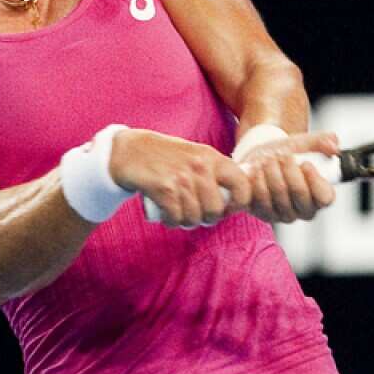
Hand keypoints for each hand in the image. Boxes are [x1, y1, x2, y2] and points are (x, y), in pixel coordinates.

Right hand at [109, 129, 251, 227]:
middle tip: (197, 215)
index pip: (242, 185)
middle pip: (215, 210)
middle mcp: (200, 167)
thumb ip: (217, 172)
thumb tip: (238, 200)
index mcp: (213, 158)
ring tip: (179, 213)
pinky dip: (172, 222)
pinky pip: (176, 218)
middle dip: (206, 219)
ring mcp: (182, 178)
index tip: (228, 209)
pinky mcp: (164, 189)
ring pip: (195, 217)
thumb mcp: (197, 156)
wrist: (131, 151)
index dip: (240, 203)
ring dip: (186, 221)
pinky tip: (168, 216)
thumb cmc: (168, 157)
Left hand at [240, 132, 338, 223]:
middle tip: (282, 155)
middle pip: (299, 192)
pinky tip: (256, 171)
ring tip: (267, 159)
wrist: (262, 159)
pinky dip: (257, 181)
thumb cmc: (288, 153)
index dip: (315, 180)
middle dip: (289, 169)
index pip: (325, 197)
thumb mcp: (305, 143)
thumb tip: (333, 145)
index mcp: (322, 195)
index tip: (306, 163)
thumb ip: (322, 141)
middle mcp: (305, 209)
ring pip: (278, 193)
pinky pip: (260, 199)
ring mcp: (285, 215)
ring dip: (271, 171)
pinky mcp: (265, 215)